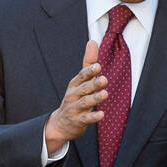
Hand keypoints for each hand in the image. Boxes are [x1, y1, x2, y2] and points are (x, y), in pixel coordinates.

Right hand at [44, 40, 107, 155]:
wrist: (60, 124)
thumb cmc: (74, 99)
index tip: (98, 66)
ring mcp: (75, 109)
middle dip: (93, 84)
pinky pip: (86, 119)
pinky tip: (102, 114)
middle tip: (104, 79)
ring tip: (105, 94)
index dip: (89, 71)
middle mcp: (74, 95)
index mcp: (75, 84)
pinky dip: (93, 117)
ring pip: (85, 103)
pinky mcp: (78, 121)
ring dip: (95, 99)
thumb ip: (88, 63)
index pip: (82, 76)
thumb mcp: (80, 81)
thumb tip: (93, 42)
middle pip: (84, 88)